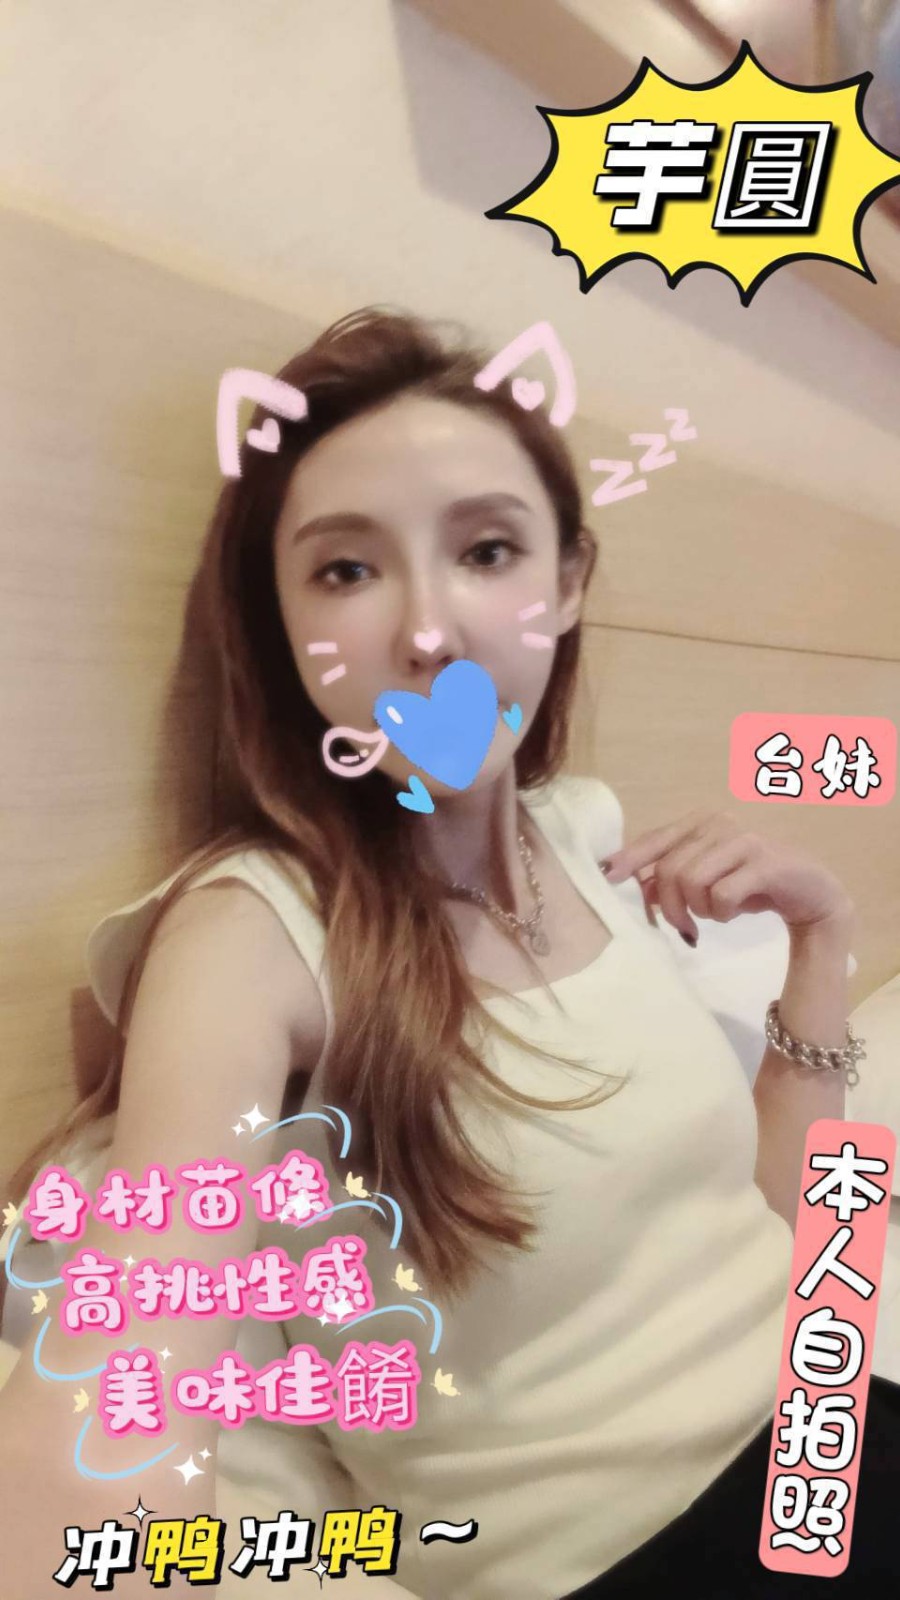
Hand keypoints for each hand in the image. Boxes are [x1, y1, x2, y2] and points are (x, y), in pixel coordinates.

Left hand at [601, 810, 853, 944]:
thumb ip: (671, 877)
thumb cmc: (752, 885)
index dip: (630, 858)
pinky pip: (722, 894)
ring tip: (714, 916)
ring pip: (692, 880)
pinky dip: (721, 913)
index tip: (607, 876)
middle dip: (670, 906)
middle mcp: (720, 823)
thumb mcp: (707, 881)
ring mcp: (744, 840)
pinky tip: (732, 913)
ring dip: (698, 910)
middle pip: (669, 869)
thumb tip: (634, 884)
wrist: (811, 893)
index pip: (655, 839)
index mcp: (701, 822)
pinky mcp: (765, 863)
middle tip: (684, 928)